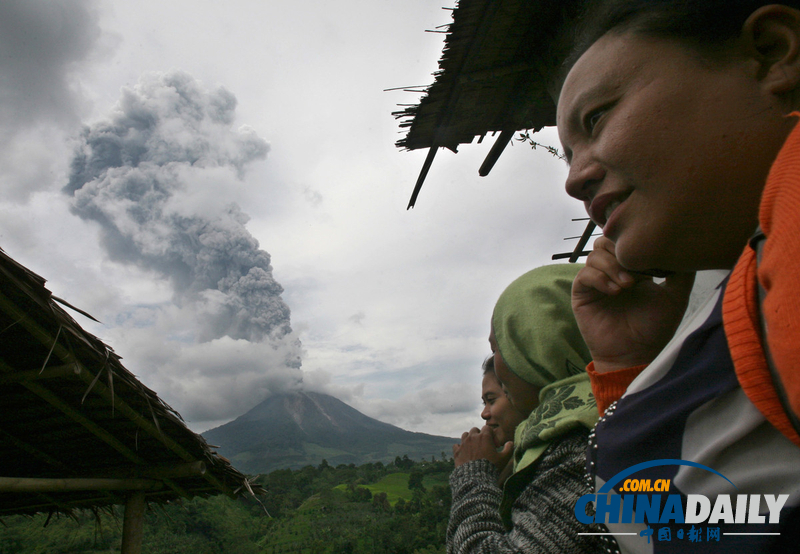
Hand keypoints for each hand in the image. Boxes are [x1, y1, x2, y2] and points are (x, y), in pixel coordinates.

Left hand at [453, 426, 513, 470]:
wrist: (476, 478)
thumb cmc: (491, 467)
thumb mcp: (503, 459)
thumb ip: (508, 449)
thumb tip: (510, 442)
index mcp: (484, 436)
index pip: (487, 428)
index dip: (491, 435)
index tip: (493, 444)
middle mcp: (473, 437)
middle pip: (475, 430)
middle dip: (479, 435)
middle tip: (483, 445)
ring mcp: (463, 443)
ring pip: (465, 435)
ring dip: (469, 439)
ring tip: (473, 447)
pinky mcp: (457, 451)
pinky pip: (456, 445)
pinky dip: (460, 448)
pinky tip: (464, 453)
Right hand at [572, 237, 694, 372]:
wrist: (635, 354)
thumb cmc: (654, 329)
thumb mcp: (675, 298)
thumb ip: (682, 274)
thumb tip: (689, 250)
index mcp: (631, 267)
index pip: (625, 240)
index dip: (635, 244)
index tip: (652, 259)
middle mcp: (611, 271)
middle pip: (606, 241)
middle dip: (621, 252)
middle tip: (638, 272)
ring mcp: (595, 281)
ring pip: (594, 255)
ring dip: (612, 266)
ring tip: (628, 285)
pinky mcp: (581, 293)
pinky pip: (584, 274)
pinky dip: (600, 278)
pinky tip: (615, 291)